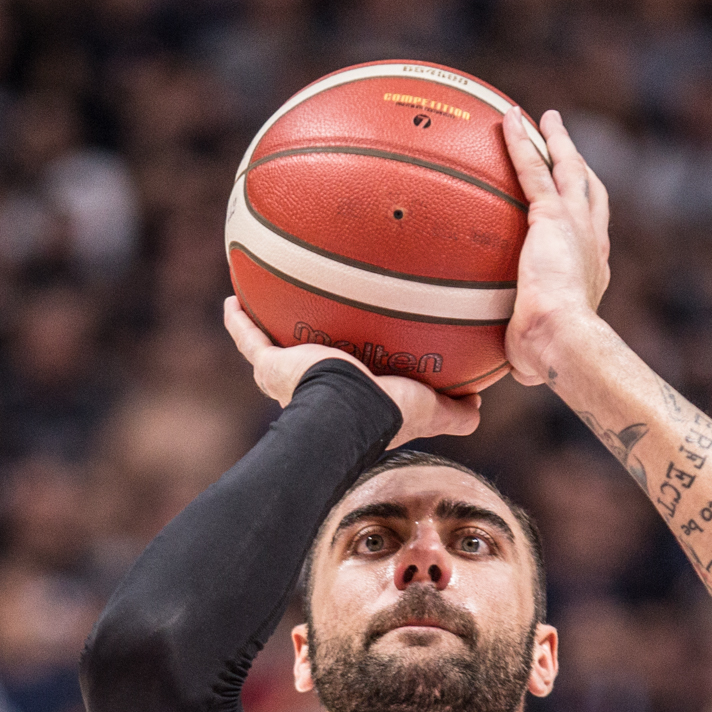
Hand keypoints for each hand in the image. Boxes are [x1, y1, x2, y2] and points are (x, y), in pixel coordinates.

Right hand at [222, 298, 481, 446]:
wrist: (348, 408)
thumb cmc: (387, 412)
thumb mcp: (429, 410)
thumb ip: (454, 410)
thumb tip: (479, 403)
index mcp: (345, 404)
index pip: (344, 389)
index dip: (347, 378)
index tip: (350, 362)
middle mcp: (310, 393)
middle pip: (303, 368)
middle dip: (302, 353)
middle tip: (307, 329)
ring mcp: (286, 377)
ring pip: (270, 351)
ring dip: (265, 331)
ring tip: (262, 306)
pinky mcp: (269, 364)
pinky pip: (248, 337)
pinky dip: (239, 320)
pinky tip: (233, 299)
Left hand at [500, 108, 610, 386]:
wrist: (564, 339)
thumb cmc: (552, 356)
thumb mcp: (538, 356)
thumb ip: (529, 356)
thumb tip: (520, 372)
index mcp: (592, 272)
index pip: (591, 236)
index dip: (585, 218)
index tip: (575, 208)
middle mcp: (592, 241)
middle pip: (590, 192)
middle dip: (579, 167)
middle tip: (567, 147)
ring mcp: (576, 224)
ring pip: (568, 170)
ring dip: (557, 142)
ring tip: (545, 119)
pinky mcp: (552, 216)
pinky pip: (532, 170)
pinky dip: (522, 143)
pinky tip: (508, 120)